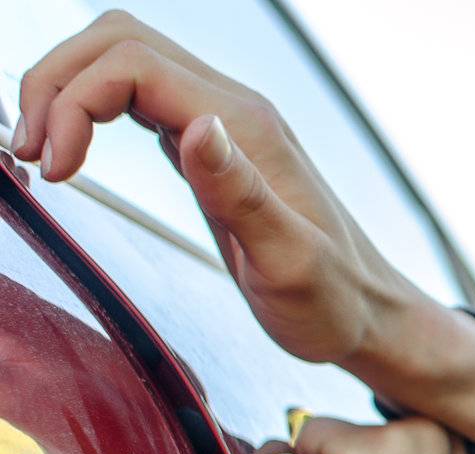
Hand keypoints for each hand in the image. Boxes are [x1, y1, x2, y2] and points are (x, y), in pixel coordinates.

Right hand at [15, 11, 474, 443]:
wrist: (368, 317)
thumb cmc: (334, 304)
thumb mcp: (290, 263)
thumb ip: (243, 196)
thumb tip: (197, 128)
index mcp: (247, 129)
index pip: (132, 66)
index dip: (73, 103)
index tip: (53, 170)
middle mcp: (234, 113)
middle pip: (118, 43)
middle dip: (55, 85)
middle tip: (28, 157)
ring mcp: (223, 128)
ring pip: (123, 63)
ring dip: (66, 93)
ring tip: (38, 156)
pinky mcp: (212, 152)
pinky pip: (137, 98)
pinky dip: (89, 112)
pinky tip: (72, 155)